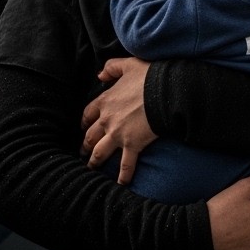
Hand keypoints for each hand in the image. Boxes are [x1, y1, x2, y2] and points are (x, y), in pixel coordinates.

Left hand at [82, 57, 155, 184]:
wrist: (166, 92)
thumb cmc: (149, 76)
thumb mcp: (128, 64)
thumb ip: (112, 67)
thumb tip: (100, 74)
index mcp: (105, 101)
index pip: (88, 114)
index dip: (85, 121)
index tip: (84, 126)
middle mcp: (107, 120)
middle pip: (90, 136)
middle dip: (85, 145)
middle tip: (83, 152)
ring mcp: (118, 135)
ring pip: (100, 152)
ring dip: (94, 162)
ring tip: (91, 169)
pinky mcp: (133, 145)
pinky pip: (125, 165)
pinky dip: (122, 176)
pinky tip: (120, 185)